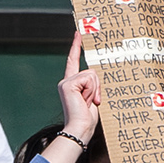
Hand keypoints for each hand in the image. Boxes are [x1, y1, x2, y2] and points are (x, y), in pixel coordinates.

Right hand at [55, 30, 104, 145]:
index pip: (73, 61)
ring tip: (89, 103)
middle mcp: (66, 80)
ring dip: (95, 90)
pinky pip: (89, 79)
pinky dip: (91, 90)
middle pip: (91, 71)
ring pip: (91, 75)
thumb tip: (97, 77)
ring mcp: (66, 82)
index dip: (76, 46)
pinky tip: (86, 101)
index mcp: (71, 83)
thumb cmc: (87, 118)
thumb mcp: (92, 97)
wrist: (80, 129)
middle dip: (97, 87)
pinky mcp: (68, 84)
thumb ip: (93, 85)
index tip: (78, 33)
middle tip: (93, 102)